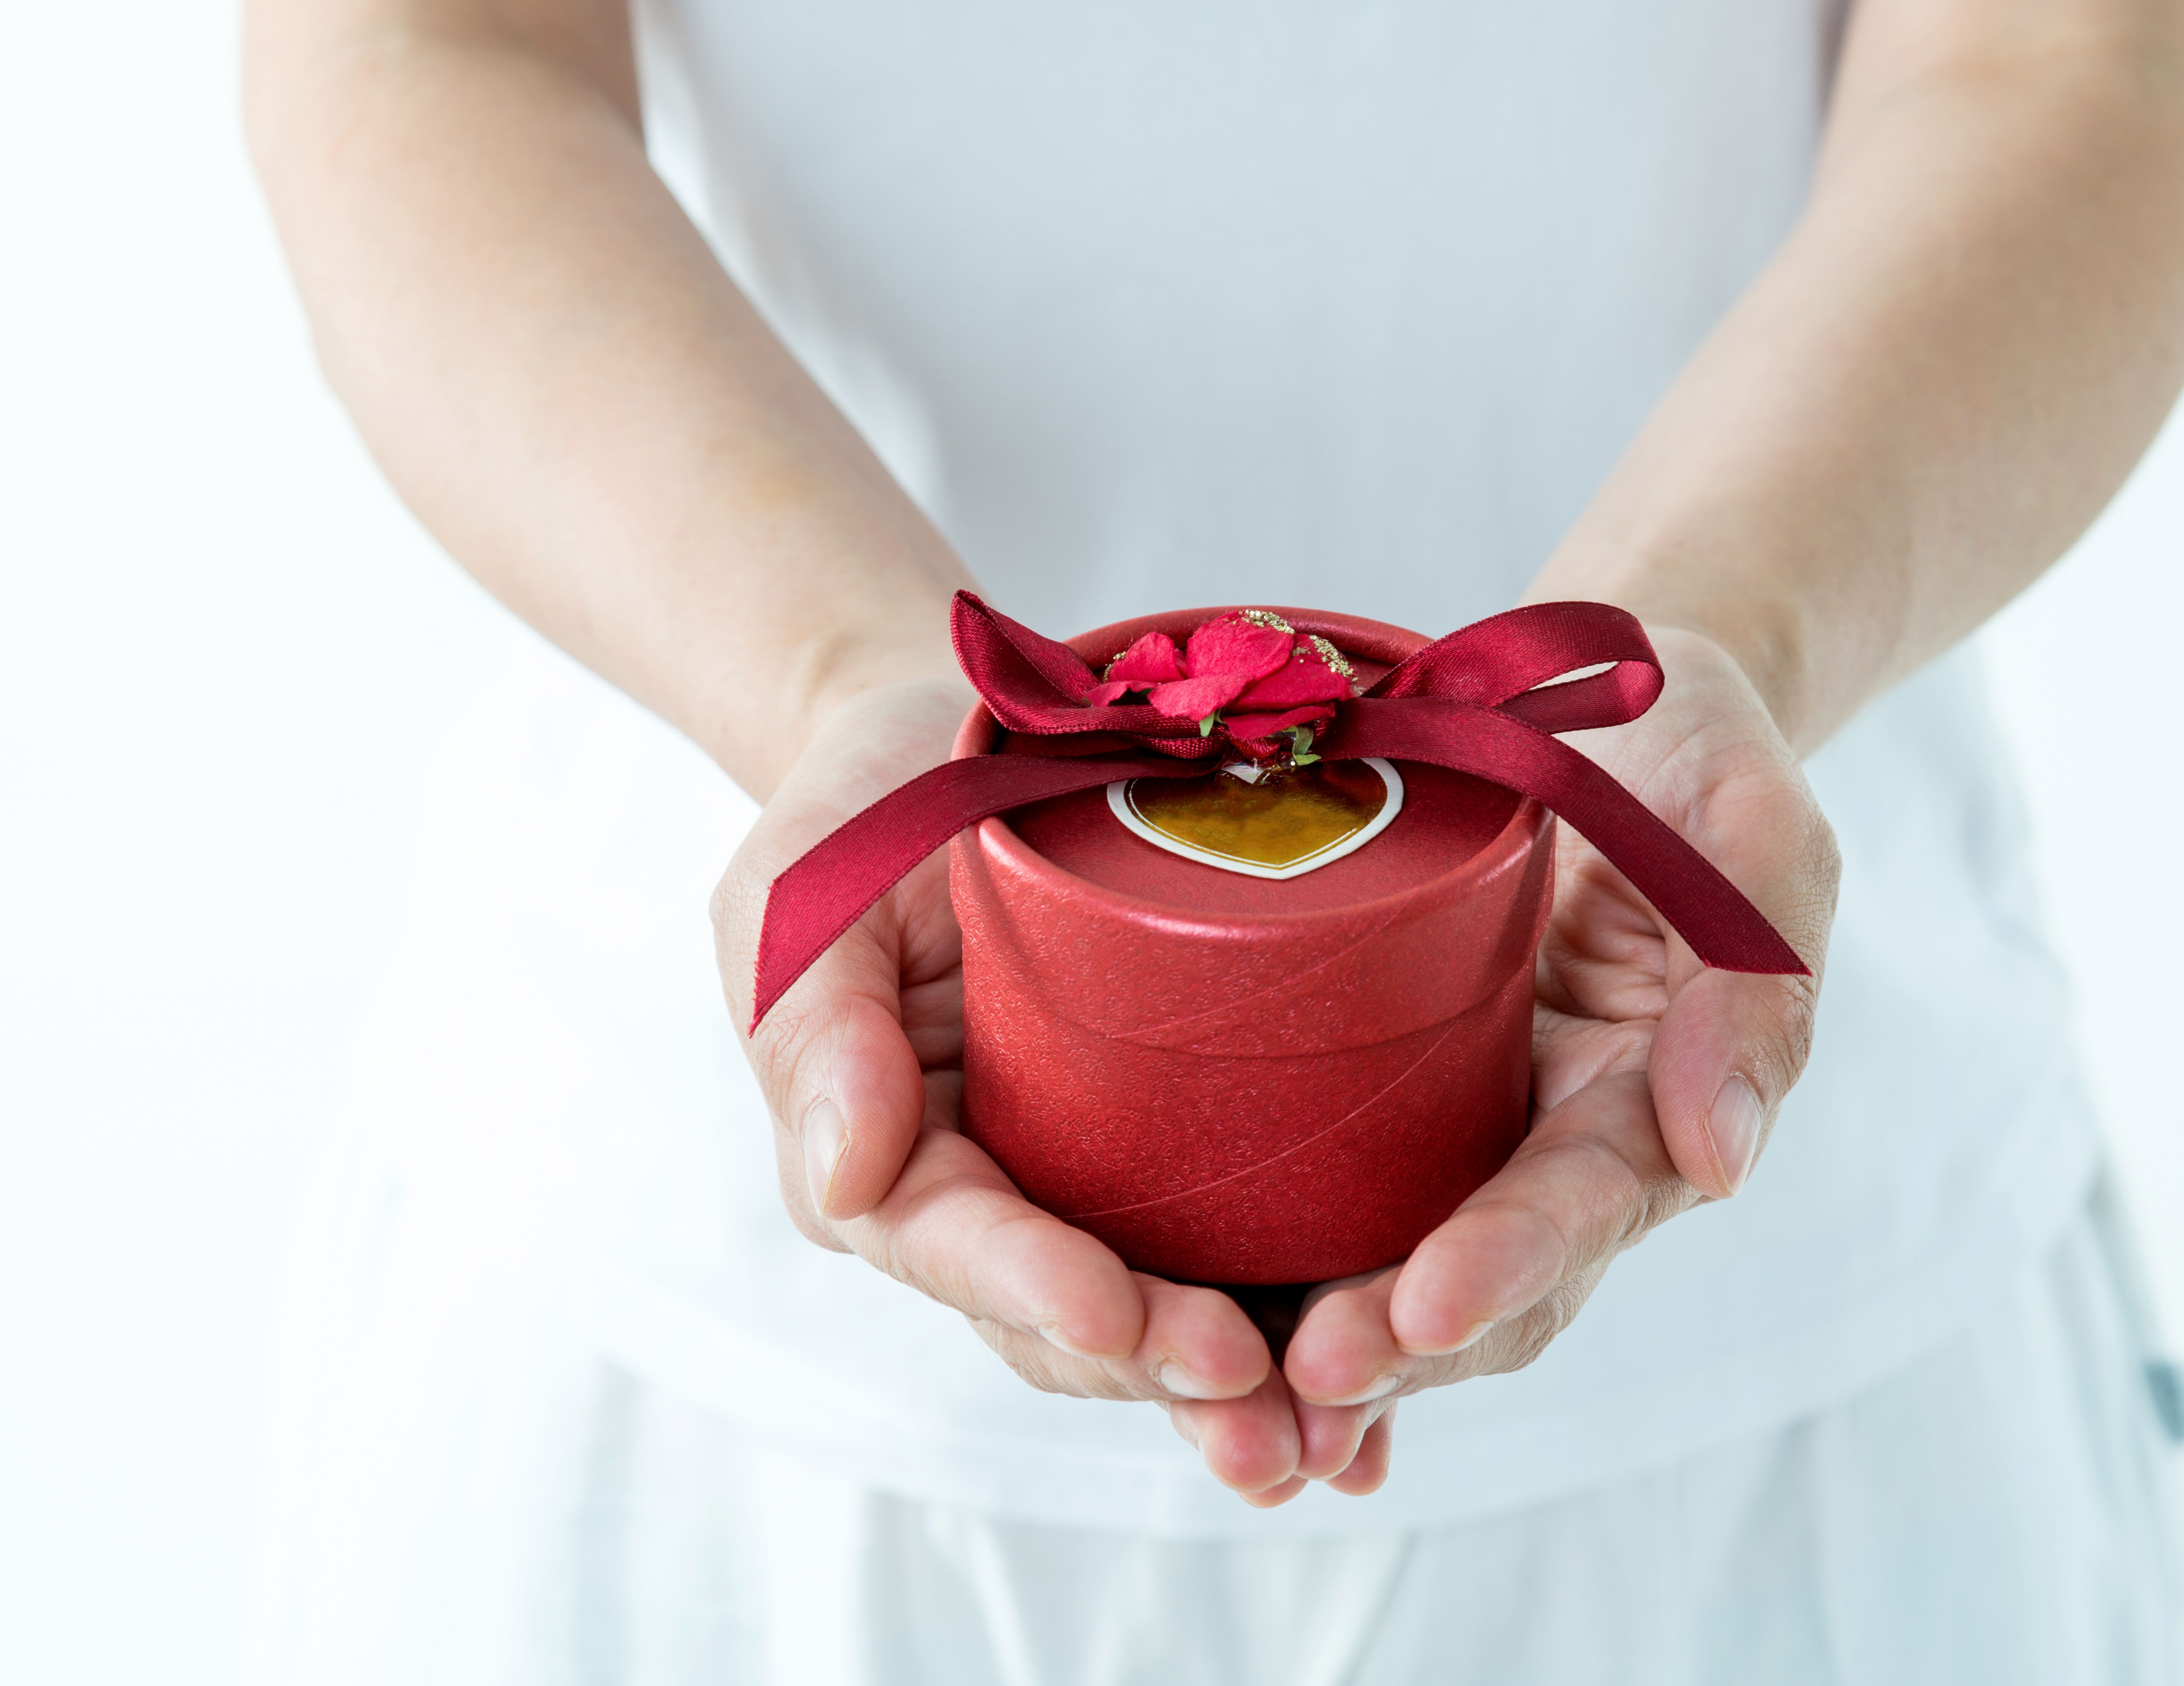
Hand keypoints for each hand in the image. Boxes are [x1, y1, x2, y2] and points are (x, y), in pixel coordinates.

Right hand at [712, 677, 1317, 1501]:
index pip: (960, 1243)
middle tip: (1254, 1397)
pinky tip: (1382, 1408)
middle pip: (1078, 1320)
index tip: (1113, 1313)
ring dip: (1250, 1392)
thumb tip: (845, 1180)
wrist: (962, 742)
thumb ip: (812, 1026)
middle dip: (1161, 1370)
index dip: (1031, 1287)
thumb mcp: (801, 892)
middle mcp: (1006, 1197)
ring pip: (1171, 1321)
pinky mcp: (1197, 1151)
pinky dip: (1311, 1339)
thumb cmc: (863, 812)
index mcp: (899, 1157)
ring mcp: (1104, 1185)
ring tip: (1336, 1442)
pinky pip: (1252, 1259)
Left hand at [1273, 628, 1839, 1482]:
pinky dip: (1269, 1294)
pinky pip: (1326, 1212)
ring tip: (1243, 1406)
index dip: (1510, 1261)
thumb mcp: (1751, 823)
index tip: (1428, 1308)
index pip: (1581, 1200)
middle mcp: (1552, 1141)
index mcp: (1650, 1093)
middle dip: (1403, 1346)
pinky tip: (1190, 1363)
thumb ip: (1756, 973)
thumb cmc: (1687, 747)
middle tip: (1308, 1379)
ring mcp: (1461, 1131)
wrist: (1599, 699)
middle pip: (1484, 1281)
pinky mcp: (1375, 1100)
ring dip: (1332, 1351)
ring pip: (1395, 1275)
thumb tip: (1721, 1160)